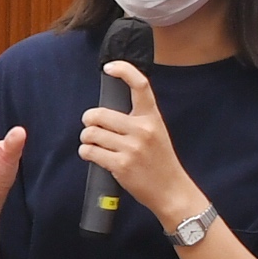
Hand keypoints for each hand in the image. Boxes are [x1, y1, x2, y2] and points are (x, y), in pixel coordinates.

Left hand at [77, 62, 202, 231]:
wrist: (171, 191)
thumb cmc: (160, 161)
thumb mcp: (156, 132)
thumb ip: (137, 118)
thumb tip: (107, 108)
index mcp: (152, 117)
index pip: (140, 85)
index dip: (123, 71)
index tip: (109, 67)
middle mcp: (142, 129)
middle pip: (99, 114)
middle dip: (89, 121)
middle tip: (92, 128)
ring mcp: (131, 148)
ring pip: (90, 133)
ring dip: (86, 139)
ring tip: (93, 144)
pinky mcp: (121, 165)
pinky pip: (90, 151)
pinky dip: (86, 152)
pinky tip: (92, 155)